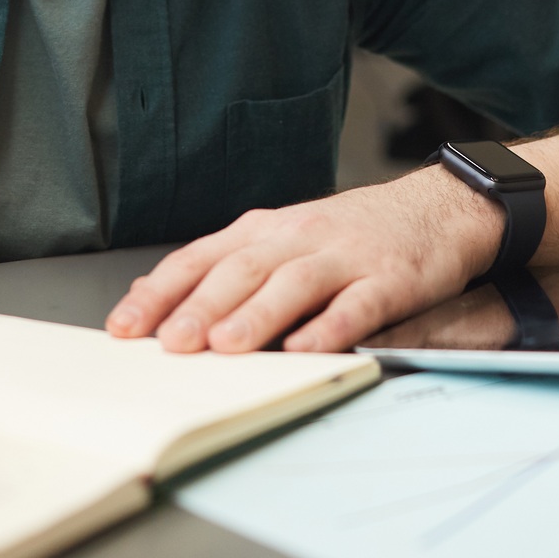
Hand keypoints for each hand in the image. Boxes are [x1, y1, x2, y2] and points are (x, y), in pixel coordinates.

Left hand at [106, 169, 501, 353]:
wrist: (435, 208)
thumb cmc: (348, 236)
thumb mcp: (284, 242)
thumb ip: (232, 271)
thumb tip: (163, 306)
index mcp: (264, 230)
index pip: (200, 257)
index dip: (160, 291)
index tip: (123, 325)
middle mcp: (297, 237)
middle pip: (240, 270)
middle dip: (200, 307)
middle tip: (167, 343)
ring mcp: (344, 256)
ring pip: (293, 284)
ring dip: (257, 316)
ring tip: (225, 347)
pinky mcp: (389, 278)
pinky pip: (358, 304)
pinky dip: (331, 326)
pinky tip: (309, 349)